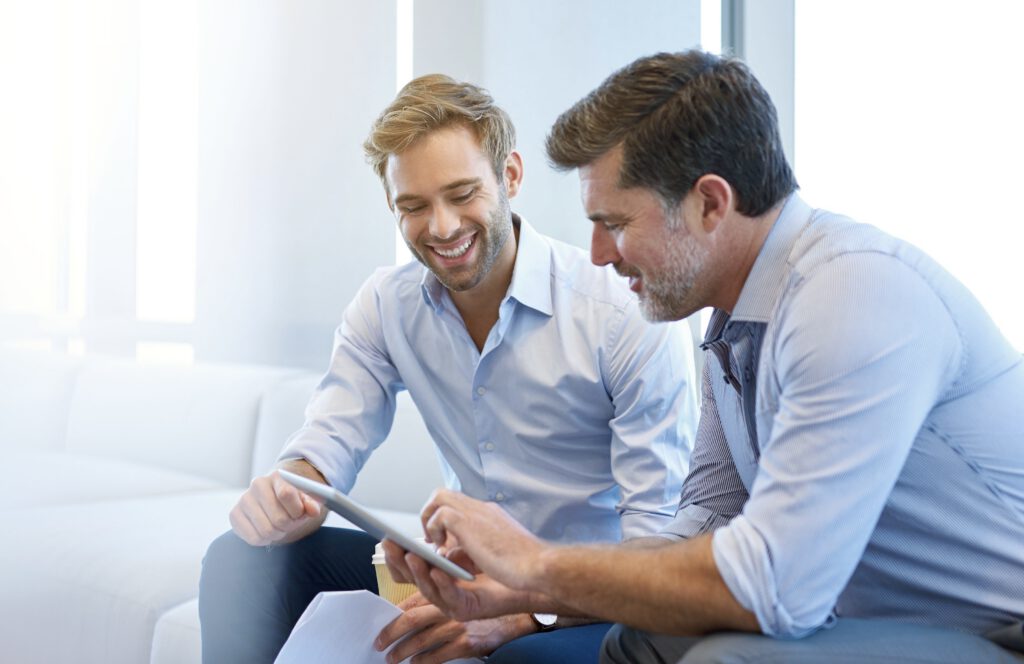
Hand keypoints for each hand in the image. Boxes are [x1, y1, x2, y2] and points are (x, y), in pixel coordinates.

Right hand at [228, 463, 322, 545]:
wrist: (274, 500)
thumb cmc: (293, 500)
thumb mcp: (307, 499)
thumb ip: (312, 504)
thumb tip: (313, 510)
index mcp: (278, 476)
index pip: (286, 494)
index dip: (297, 511)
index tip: (300, 514)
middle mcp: (258, 484)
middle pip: (278, 518)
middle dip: (289, 526)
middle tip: (291, 523)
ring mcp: (244, 499)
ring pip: (266, 530)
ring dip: (278, 534)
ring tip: (279, 527)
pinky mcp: (234, 514)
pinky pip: (253, 538)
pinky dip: (264, 540)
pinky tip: (266, 531)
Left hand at [374, 591, 533, 663]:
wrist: (517, 614)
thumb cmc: (491, 599)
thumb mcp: (466, 585)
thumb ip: (442, 590)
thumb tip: (415, 602)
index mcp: (445, 590)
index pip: (413, 600)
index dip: (395, 612)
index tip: (382, 622)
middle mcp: (449, 606)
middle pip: (411, 619)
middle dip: (391, 632)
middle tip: (379, 644)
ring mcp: (457, 625)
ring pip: (421, 640)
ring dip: (403, 650)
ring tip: (392, 658)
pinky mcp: (467, 642)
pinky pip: (439, 655)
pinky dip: (424, 661)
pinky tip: (416, 663)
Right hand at [384, 541, 536, 621]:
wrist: (535, 574)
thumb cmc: (508, 556)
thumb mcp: (473, 538)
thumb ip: (451, 537)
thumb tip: (436, 531)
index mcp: (443, 571)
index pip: (412, 565)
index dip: (399, 553)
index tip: (389, 538)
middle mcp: (445, 587)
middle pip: (412, 577)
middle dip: (398, 561)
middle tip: (390, 545)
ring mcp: (455, 600)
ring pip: (427, 588)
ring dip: (417, 570)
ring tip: (412, 555)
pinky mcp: (467, 609)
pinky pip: (450, 597)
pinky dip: (442, 583)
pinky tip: (440, 570)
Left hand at [419, 489, 547, 590]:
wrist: (536, 565)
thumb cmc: (521, 565)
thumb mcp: (493, 552)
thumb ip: (472, 548)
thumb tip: (448, 552)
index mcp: (489, 513)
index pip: (459, 503)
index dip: (445, 518)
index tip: (444, 539)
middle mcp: (481, 508)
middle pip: (444, 494)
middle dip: (431, 513)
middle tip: (432, 538)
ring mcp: (475, 512)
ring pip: (438, 496)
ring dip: (430, 519)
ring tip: (434, 542)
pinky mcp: (468, 523)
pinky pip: (439, 514)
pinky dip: (435, 530)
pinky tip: (443, 548)